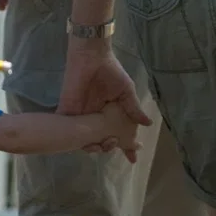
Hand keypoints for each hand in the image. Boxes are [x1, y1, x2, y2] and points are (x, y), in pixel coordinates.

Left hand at [59, 41, 147, 160]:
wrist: (91, 57)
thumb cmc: (110, 71)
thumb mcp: (126, 91)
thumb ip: (134, 108)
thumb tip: (148, 124)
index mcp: (111, 115)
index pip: (119, 135)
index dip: (127, 148)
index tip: (133, 159)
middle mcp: (96, 119)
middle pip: (102, 141)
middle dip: (110, 148)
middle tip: (115, 142)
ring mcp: (82, 117)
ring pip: (85, 141)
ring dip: (94, 147)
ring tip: (103, 143)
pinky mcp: (68, 111)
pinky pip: (67, 130)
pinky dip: (73, 140)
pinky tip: (84, 144)